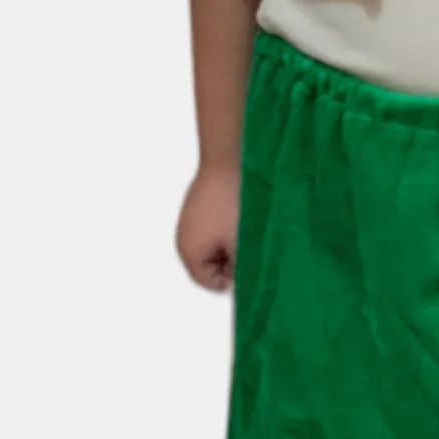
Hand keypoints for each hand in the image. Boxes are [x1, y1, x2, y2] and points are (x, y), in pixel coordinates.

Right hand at [177, 161, 242, 290]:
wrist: (232, 156)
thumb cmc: (235, 204)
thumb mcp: (243, 246)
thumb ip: (242, 270)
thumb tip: (247, 282)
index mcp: (189, 252)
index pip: (210, 282)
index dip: (233, 278)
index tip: (251, 263)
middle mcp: (185, 236)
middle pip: (212, 263)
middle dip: (233, 258)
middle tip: (254, 244)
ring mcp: (193, 216)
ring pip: (217, 241)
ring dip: (235, 239)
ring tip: (251, 225)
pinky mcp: (203, 199)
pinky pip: (218, 221)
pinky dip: (232, 221)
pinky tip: (246, 210)